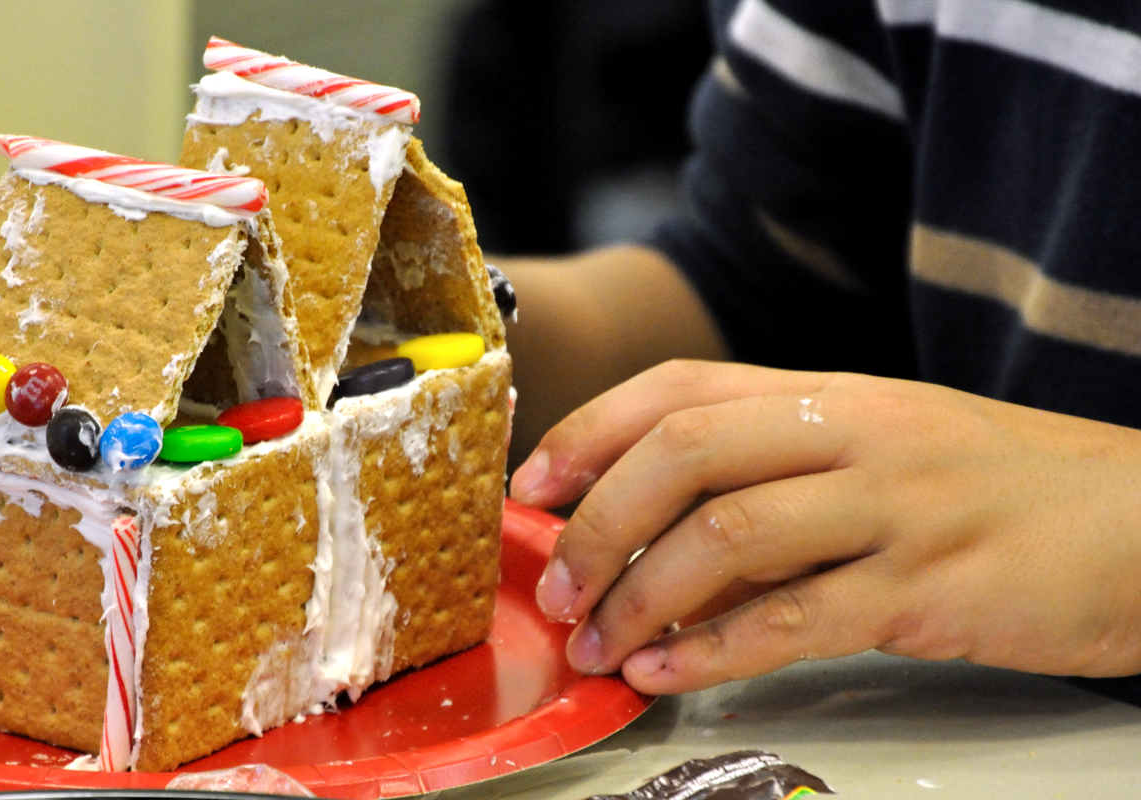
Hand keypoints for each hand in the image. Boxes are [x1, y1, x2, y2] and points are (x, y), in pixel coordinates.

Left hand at [510, 360, 1140, 693]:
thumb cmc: (999, 489)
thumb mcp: (882, 453)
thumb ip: (776, 481)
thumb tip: (657, 541)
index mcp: (831, 393)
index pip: (681, 389)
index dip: (591, 432)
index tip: (533, 484)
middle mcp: (853, 433)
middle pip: (685, 452)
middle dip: (596, 522)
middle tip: (555, 588)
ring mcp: (893, 505)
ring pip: (729, 534)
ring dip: (640, 595)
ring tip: (598, 644)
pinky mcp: (931, 586)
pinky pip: (797, 616)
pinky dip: (715, 649)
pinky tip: (667, 672)